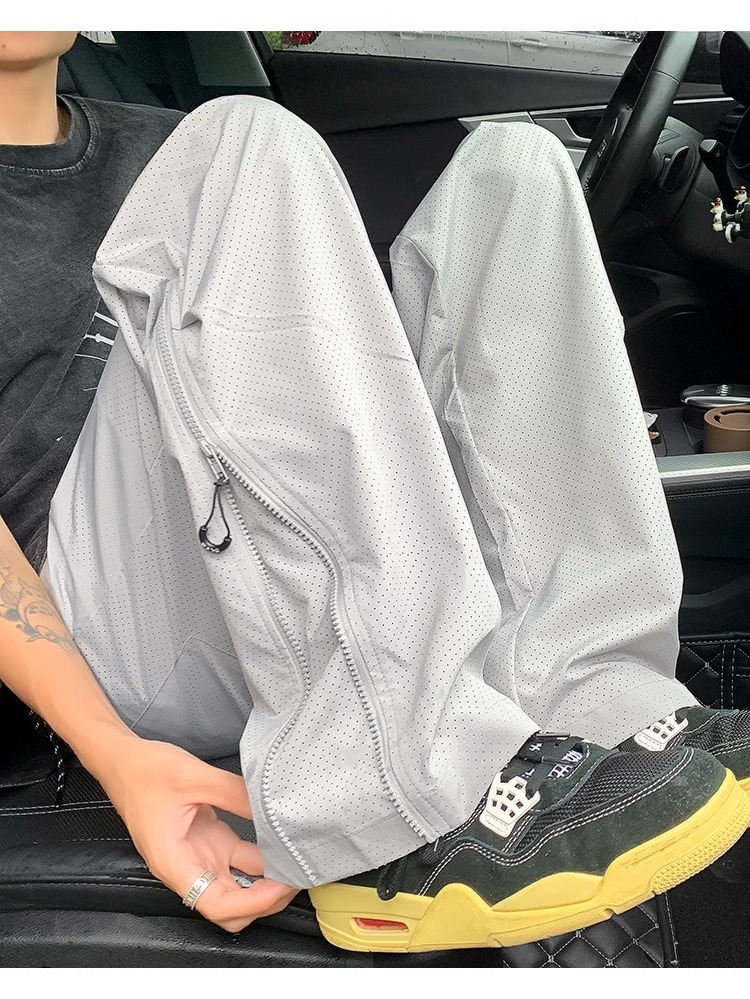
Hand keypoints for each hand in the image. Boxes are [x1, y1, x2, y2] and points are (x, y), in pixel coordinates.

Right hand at [99, 738, 298, 931]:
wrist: (124, 760)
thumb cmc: (145, 772)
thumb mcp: (195, 777)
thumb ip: (235, 794)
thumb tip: (271, 808)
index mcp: (175, 863)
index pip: (217, 905)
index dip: (252, 904)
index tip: (280, 886)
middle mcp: (188, 868)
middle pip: (230, 908)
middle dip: (264, 901)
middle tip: (294, 876)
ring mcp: (200, 856)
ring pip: (237, 889)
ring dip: (265, 883)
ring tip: (293, 862)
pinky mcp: (209, 841)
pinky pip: (239, 862)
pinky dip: (260, 861)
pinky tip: (279, 845)